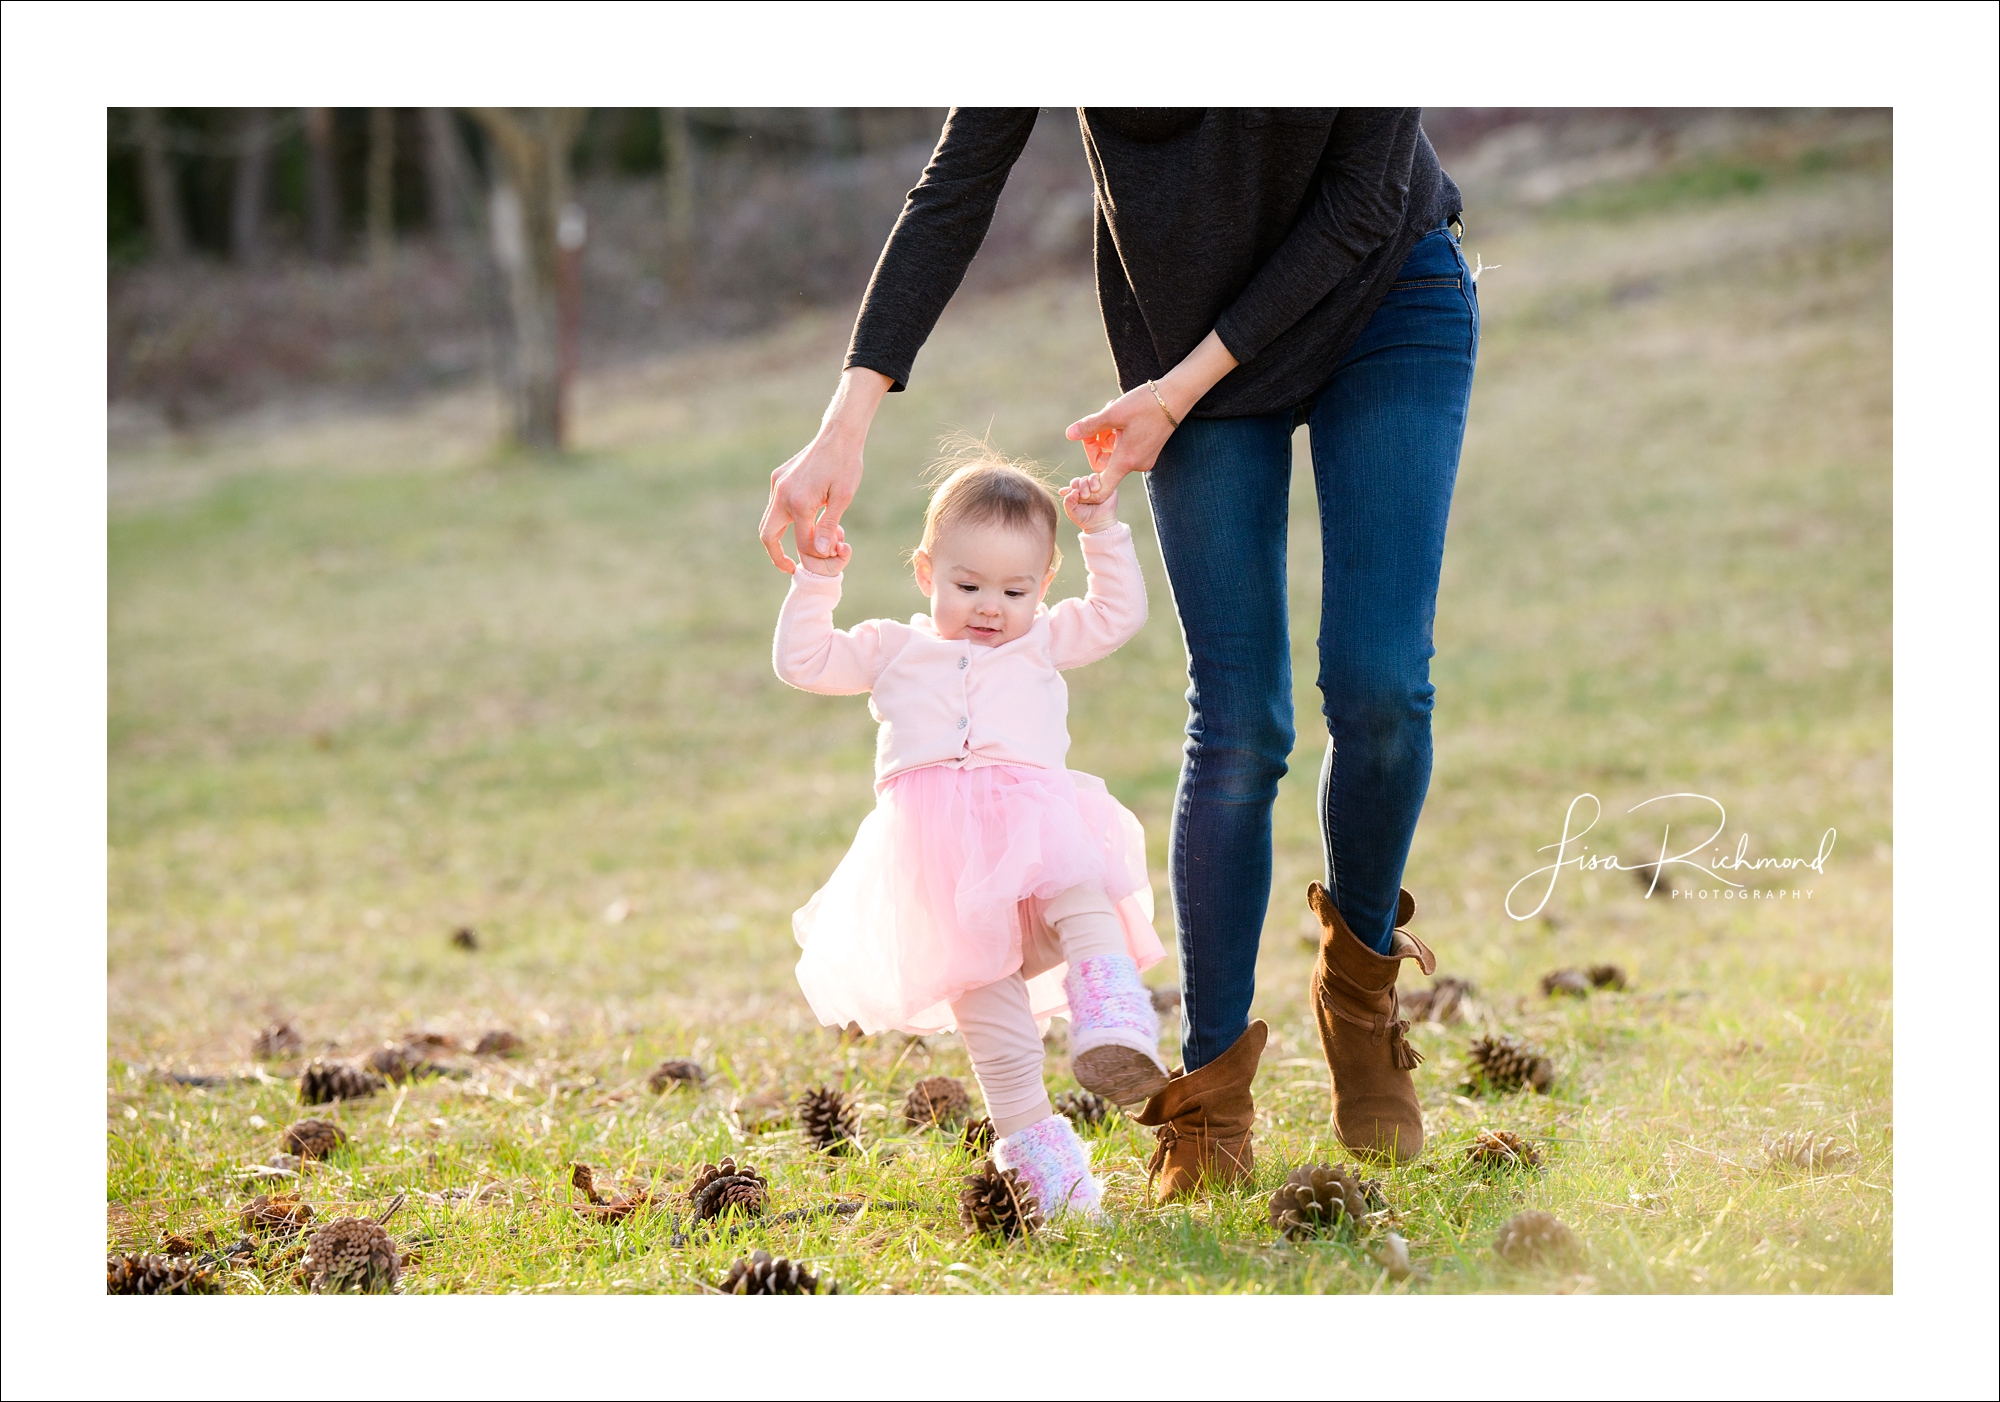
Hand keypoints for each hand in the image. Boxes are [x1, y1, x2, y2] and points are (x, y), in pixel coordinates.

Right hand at [759, 368, 890, 572]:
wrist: (839, 434)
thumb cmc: (846, 465)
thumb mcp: (842, 498)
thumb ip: (829, 526)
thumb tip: (820, 552)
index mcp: (798, 502)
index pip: (801, 542)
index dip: (813, 555)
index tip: (825, 559)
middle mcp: (781, 494)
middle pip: (768, 535)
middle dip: (776, 554)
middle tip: (789, 567)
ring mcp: (777, 484)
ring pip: (770, 520)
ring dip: (783, 535)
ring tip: (804, 544)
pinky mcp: (778, 477)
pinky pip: (776, 504)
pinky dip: (787, 518)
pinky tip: (807, 519)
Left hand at [1061, 476, 1118, 533]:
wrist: (1100, 524)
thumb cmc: (1085, 519)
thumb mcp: (1072, 512)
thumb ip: (1068, 501)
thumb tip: (1073, 491)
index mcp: (1078, 492)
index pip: (1074, 483)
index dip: (1073, 486)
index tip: (1074, 494)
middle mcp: (1087, 487)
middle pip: (1082, 479)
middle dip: (1081, 486)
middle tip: (1084, 497)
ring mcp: (1098, 486)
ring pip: (1091, 477)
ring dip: (1089, 483)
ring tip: (1092, 492)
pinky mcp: (1107, 485)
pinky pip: (1101, 477)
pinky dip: (1097, 481)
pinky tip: (1096, 489)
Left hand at [1063, 330, 1238, 504]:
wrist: (1176, 396)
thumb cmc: (1145, 404)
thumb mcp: (1113, 413)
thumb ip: (1089, 426)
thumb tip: (1069, 434)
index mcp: (1126, 461)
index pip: (1102, 488)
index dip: (1088, 488)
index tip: (1080, 477)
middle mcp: (1136, 465)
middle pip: (1104, 463)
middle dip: (1096, 441)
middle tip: (1098, 419)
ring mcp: (1143, 458)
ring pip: (1114, 451)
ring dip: (1107, 432)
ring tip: (1111, 408)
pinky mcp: (1148, 450)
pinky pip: (1125, 447)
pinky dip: (1118, 433)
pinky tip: (1120, 414)